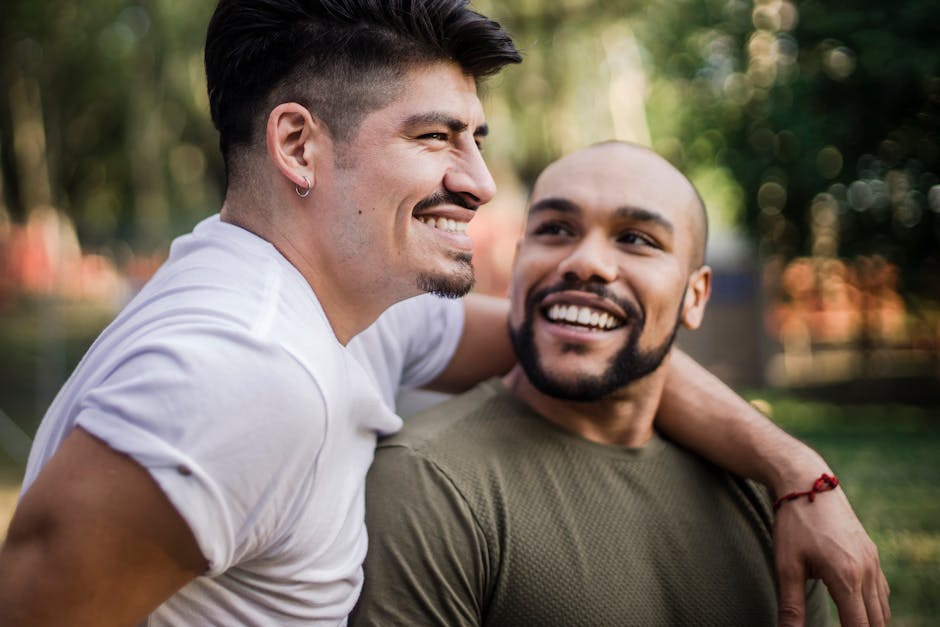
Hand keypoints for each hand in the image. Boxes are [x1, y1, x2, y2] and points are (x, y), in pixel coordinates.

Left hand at [773, 486, 890, 625]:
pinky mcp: (872, 553)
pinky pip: (881, 591)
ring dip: (869, 622)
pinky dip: (874, 606)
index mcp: (846, 577)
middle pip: (876, 622)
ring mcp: (873, 561)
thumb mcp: (786, 565)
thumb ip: (791, 605)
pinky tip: (857, 608)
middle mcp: (867, 571)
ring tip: (850, 625)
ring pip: (882, 608)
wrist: (808, 482)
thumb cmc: (793, 523)